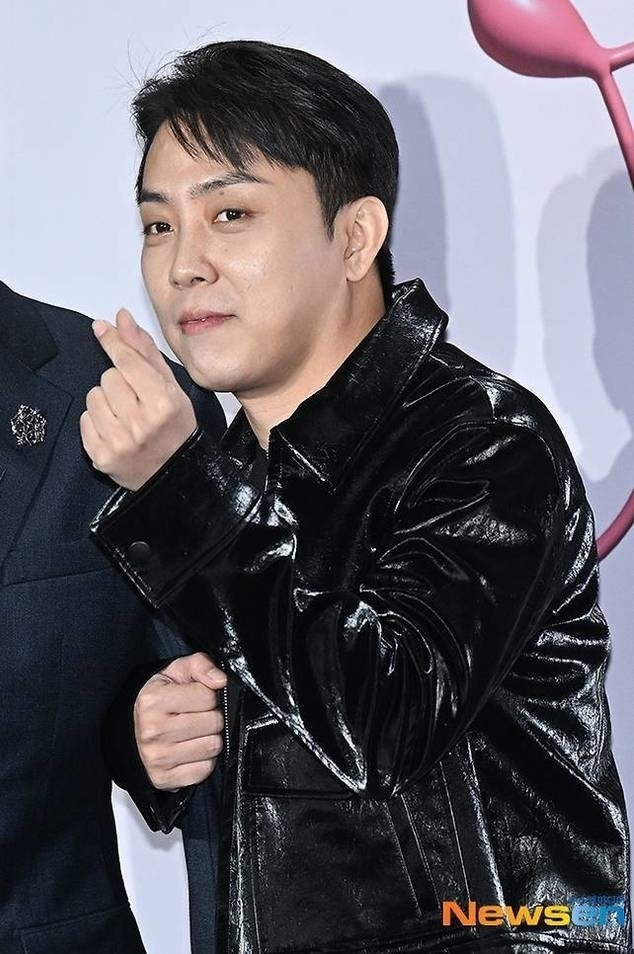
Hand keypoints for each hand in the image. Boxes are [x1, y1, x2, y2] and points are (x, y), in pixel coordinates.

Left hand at [80, 308, 196, 489]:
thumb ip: (144, 351)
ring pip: (93, 397)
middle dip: (119, 383)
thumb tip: (122, 319)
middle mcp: (140, 423)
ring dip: (106, 402)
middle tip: (135, 399)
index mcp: (163, 403)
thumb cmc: (176, 427)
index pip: (127, 362)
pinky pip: (84, 420)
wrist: (174, 475)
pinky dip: (96, 422)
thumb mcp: (171, 387)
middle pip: (108, 378)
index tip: (101, 328)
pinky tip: (115, 430)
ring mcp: (119, 442)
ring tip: (125, 416)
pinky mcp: (101, 457)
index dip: (113, 343)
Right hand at [134, 652, 227, 789]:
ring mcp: (158, 758)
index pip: (207, 696)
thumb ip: (200, 665)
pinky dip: (203, 761)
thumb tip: (220, 680)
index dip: (208, 695)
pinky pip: (205, 769)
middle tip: (197, 716)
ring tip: (194, 733)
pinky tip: (191, 751)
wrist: (132, 733)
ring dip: (209, 739)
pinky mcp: (165, 779)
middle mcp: (152, 731)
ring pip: (213, 746)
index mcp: (153, 701)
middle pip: (213, 722)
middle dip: (211, 717)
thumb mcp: (175, 672)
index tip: (196, 698)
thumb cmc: (159, 699)